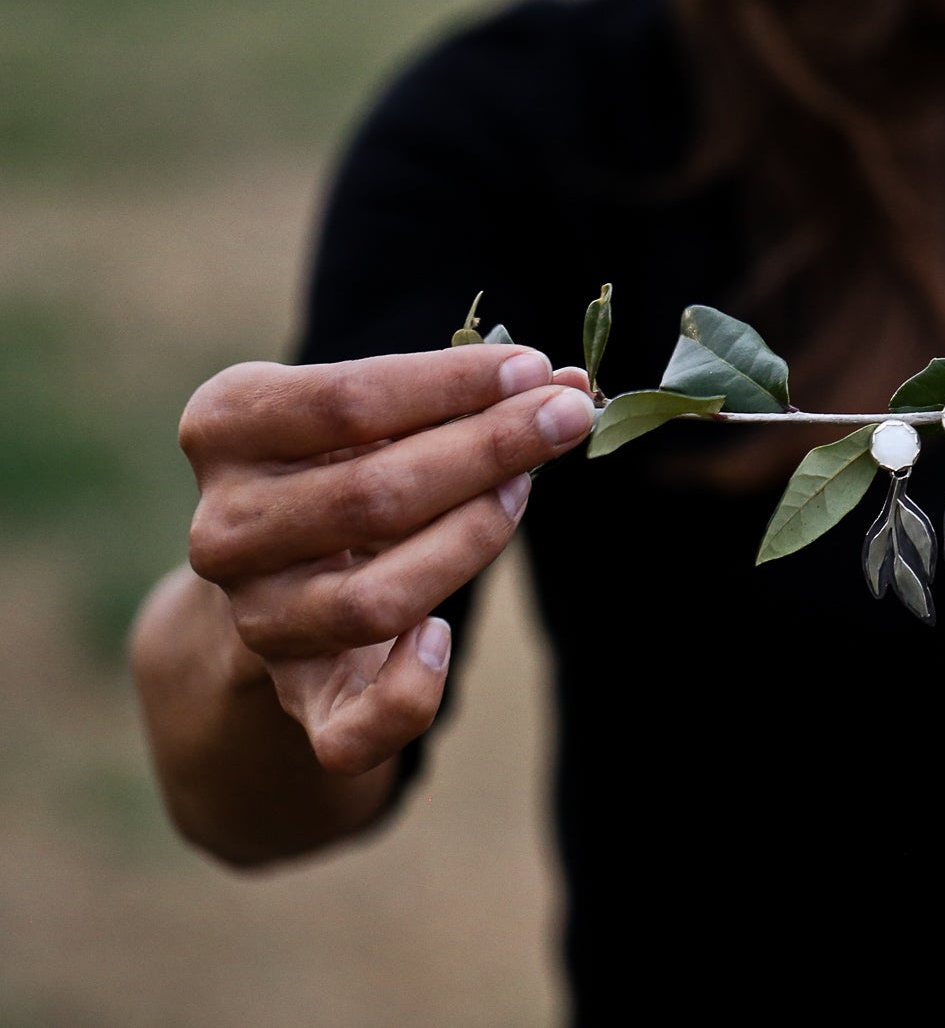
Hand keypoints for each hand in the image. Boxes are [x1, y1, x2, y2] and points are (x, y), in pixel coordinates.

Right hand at [179, 344, 594, 774]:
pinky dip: (411, 691)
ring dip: (472, 540)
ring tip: (521, 492)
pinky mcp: (299, 701)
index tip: (534, 370)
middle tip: (565, 419)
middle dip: (488, 451)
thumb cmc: (346, 465)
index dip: (452, 385)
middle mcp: (225, 530)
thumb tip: (567, 383)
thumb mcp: (375, 415)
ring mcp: (256, 621)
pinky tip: (445, 638)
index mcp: (225, 429)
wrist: (284, 578)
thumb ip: (457, 398)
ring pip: (376, 600)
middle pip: (372, 496)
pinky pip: (353, 728)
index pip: (345, 401)